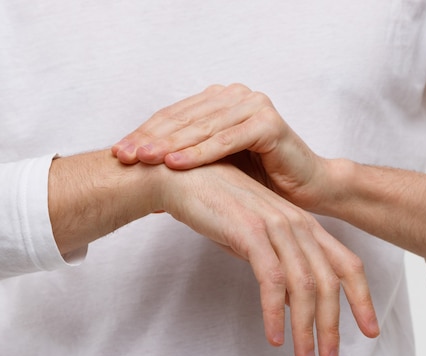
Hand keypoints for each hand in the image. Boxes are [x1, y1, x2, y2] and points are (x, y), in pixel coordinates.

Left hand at [112, 84, 327, 211]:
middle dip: (151, 138)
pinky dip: (200, 153)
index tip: (118, 152)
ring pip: (203, 127)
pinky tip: (176, 163)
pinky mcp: (269, 123)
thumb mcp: (216, 167)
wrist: (306, 189)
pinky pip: (227, 140)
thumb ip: (184, 161)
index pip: (176, 116)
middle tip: (124, 156)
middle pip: (185, 118)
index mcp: (220, 101)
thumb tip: (143, 175)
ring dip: (170, 144)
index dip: (146, 133)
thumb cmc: (260, 180)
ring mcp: (254, 106)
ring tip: (144, 160)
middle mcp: (236, 96)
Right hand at [151, 160, 378, 355]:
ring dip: (306, 327)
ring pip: (304, 285)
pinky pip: (271, 280)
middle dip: (332, 325)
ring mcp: (274, 226)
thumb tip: (291, 303)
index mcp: (302, 224)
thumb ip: (276, 265)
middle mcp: (296, 224)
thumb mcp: (254, 237)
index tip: (370, 330)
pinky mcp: (249, 232)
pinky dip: (275, 312)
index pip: (345, 264)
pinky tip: (275, 336)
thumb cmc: (214, 206)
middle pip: (329, 281)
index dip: (362, 299)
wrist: (180, 178)